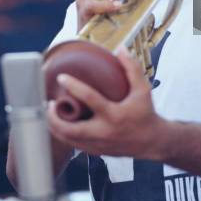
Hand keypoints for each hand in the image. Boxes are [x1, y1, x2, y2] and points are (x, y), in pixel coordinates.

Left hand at [47, 48, 164, 158]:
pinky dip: (63, 134)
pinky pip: (73, 145)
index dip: (73, 86)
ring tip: (50, 111)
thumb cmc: (145, 112)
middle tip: (49, 102)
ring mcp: (98, 145)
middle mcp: (104, 132)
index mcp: (114, 115)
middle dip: (54, 118)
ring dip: (55, 126)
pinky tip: (58, 122)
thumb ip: (132, 68)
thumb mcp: (143, 89)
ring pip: (68, 140)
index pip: (90, 99)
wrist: (151, 141)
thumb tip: (120, 48)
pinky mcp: (95, 152)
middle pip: (70, 130)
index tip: (61, 77)